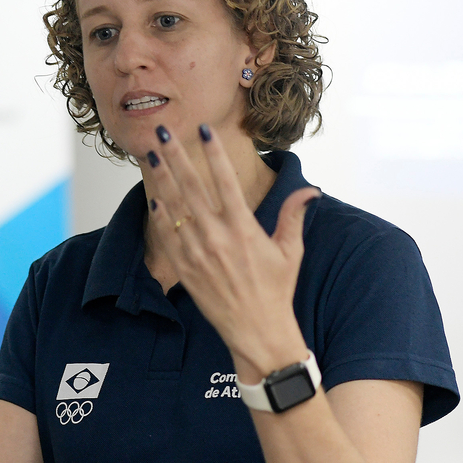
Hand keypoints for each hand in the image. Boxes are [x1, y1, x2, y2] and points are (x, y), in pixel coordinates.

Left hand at [145, 125, 319, 381]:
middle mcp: (217, 237)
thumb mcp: (290, 251)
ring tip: (152, 155)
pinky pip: (167, 236)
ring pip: (174, 207)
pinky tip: (153, 195)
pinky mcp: (185, 269)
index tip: (204, 130)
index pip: (225, 180)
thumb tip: (310, 190)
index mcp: (243, 228)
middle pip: (191, 187)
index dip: (213, 153)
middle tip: (163, 132)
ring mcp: (197, 253)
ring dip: (162, 179)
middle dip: (176, 156)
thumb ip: (293, 215)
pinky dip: (160, 215)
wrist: (256, 332)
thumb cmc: (276, 291)